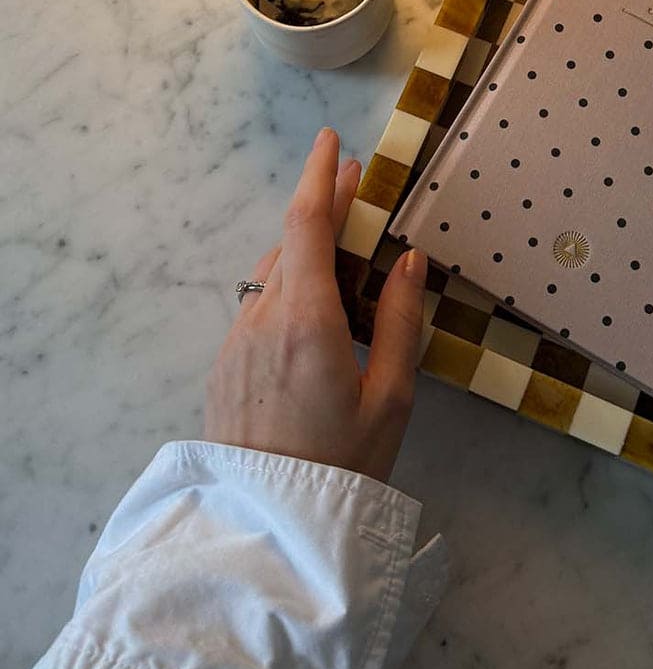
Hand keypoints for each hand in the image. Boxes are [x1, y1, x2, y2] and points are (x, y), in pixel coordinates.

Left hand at [204, 127, 426, 482]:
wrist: (269, 528)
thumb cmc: (344, 464)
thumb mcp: (391, 397)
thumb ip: (401, 321)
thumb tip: (410, 261)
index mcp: (307, 318)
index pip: (308, 221)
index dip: (321, 174)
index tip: (334, 139)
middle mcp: (263, 318)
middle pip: (292, 242)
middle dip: (325, 209)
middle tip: (360, 188)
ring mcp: (237, 341)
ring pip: (274, 274)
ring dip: (307, 251)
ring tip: (347, 252)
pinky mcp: (226, 366)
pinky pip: (261, 307)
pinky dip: (291, 288)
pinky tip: (317, 311)